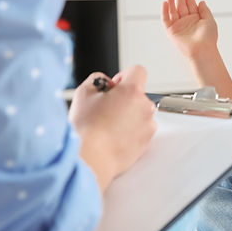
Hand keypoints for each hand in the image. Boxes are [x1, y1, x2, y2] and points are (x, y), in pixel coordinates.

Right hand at [69, 65, 156, 192]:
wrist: (91, 159)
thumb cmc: (86, 128)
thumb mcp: (83, 93)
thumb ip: (97, 79)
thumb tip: (107, 83)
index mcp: (132, 91)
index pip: (138, 71)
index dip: (124, 76)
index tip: (114, 87)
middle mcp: (145, 106)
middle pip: (137, 94)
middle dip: (123, 98)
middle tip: (104, 110)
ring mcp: (148, 125)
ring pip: (139, 113)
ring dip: (128, 115)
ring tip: (107, 127)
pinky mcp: (146, 142)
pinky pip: (140, 130)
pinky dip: (130, 131)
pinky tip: (113, 137)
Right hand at [161, 0, 217, 59]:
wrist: (202, 50)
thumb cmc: (208, 38)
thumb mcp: (210, 20)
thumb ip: (205, 10)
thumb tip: (201, 1)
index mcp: (196, 18)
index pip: (191, 4)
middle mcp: (187, 21)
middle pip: (181, 5)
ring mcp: (179, 26)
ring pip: (173, 10)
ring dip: (171, 1)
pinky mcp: (172, 31)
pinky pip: (166, 20)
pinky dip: (165, 11)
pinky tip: (165, 3)